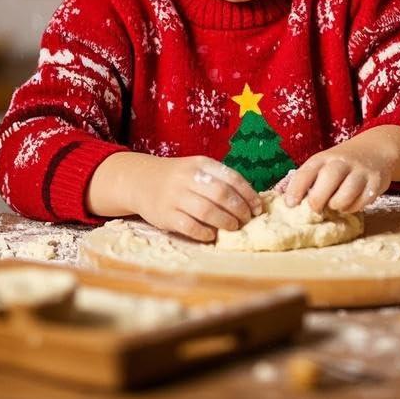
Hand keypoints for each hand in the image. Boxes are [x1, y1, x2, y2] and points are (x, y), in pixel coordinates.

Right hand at [89, 152, 261, 241]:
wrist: (141, 181)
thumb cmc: (179, 178)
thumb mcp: (198, 169)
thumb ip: (220, 180)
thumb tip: (251, 200)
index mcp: (200, 163)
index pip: (231, 177)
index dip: (248, 194)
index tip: (258, 207)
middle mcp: (187, 178)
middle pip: (221, 194)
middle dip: (239, 210)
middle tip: (247, 220)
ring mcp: (174, 197)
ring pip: (207, 211)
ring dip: (225, 222)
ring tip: (233, 227)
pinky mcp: (165, 215)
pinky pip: (189, 226)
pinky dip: (204, 232)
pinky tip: (212, 235)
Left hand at [284, 126, 399, 213]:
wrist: (375, 150)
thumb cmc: (342, 163)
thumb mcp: (323, 164)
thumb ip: (308, 180)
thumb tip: (282, 198)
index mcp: (323, 158)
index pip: (306, 171)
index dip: (296, 189)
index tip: (290, 204)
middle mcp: (341, 162)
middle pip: (328, 179)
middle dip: (318, 199)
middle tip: (316, 209)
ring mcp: (360, 171)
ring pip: (346, 194)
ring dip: (338, 205)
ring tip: (336, 204)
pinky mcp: (375, 181)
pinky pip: (363, 201)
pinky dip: (355, 207)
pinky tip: (351, 202)